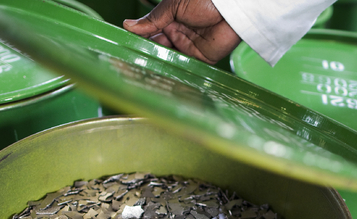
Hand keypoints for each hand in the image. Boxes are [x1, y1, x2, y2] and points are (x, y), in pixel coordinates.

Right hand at [123, 0, 240, 64]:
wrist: (231, 6)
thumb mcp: (173, 5)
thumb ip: (152, 19)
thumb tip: (128, 25)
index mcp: (170, 20)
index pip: (150, 33)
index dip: (138, 40)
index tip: (125, 47)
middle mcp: (178, 34)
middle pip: (158, 48)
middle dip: (146, 54)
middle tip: (130, 62)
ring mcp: (190, 47)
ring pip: (169, 59)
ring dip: (158, 64)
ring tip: (143, 69)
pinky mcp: (202, 58)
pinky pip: (186, 67)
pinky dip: (175, 71)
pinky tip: (163, 74)